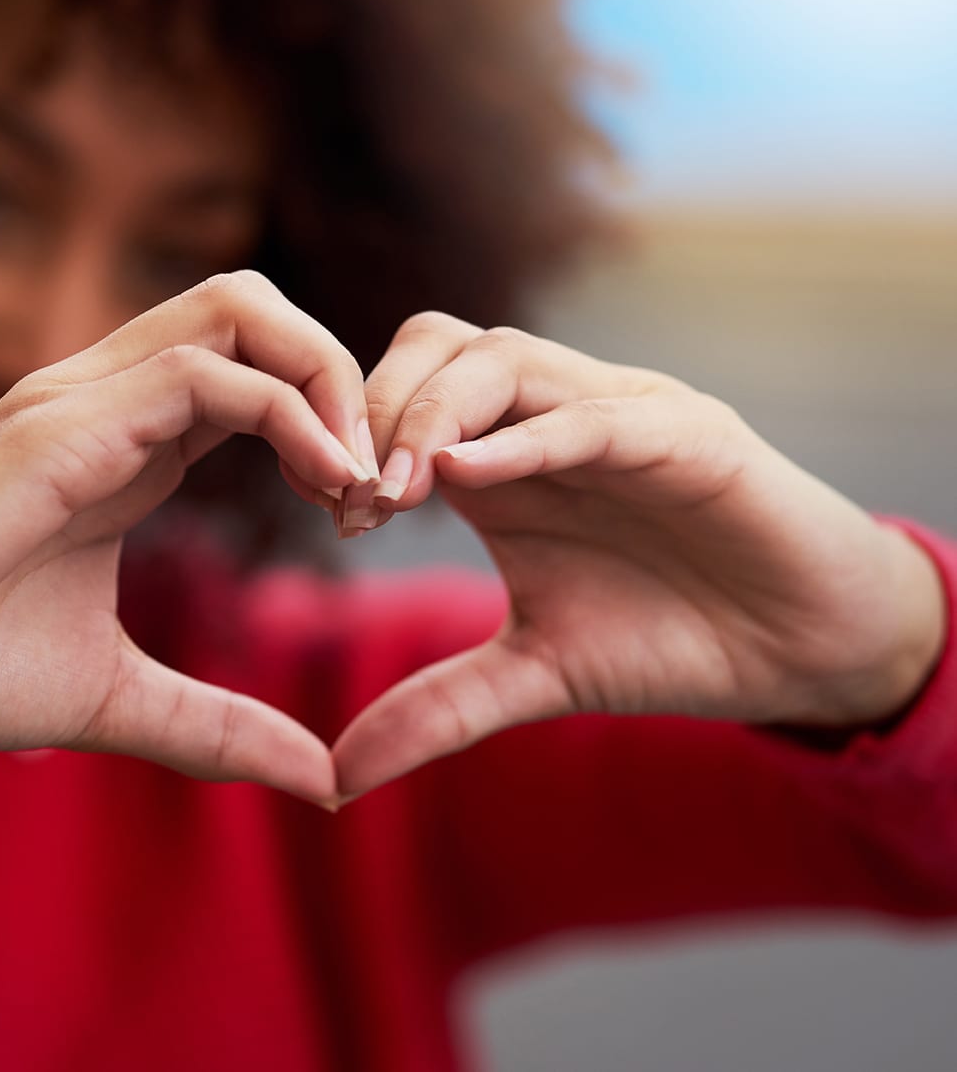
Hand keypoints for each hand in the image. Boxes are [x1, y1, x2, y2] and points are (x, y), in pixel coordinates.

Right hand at [0, 272, 375, 806]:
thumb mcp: (123, 697)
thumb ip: (222, 727)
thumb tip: (318, 781)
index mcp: (129, 444)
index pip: (255, 371)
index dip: (329, 423)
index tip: (363, 513)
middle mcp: (110, 400)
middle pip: (256, 309)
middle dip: (340, 376)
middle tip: (374, 479)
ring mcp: (82, 400)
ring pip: (239, 310)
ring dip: (324, 382)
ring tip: (358, 480)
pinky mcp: (59, 425)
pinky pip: (202, 374)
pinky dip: (289, 415)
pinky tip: (328, 487)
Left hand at [333, 313, 946, 796]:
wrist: (798, 649)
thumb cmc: (666, 639)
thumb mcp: (534, 675)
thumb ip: (438, 708)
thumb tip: (336, 781)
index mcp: (503, 460)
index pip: (403, 397)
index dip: (351, 441)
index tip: (331, 516)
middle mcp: (548, 419)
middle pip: (435, 348)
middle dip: (378, 410)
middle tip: (353, 498)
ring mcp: (616, 415)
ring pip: (503, 359)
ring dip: (434, 413)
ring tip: (396, 492)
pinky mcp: (686, 434)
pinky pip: (594, 415)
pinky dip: (527, 437)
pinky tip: (467, 475)